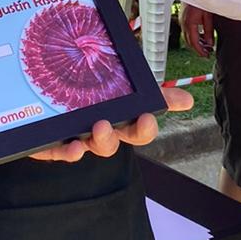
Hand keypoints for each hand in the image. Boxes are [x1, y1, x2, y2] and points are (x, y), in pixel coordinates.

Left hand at [30, 86, 190, 162]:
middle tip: (114, 124)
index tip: (148, 118)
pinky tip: (72, 146)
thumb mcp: (126, 88)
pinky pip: (61, 152)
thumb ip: (155, 94)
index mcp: (120, 122)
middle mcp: (100, 133)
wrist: (52, 88)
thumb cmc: (97, 95)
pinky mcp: (53, 143)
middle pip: (113, 142)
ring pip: (90, 146)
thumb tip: (188, 100)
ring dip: (97, 141)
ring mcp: (78, 139)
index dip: (145, 128)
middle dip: (116, 137)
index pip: (138, 130)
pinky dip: (68, 152)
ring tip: (98, 127)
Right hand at [180, 3, 214, 58]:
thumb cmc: (201, 0)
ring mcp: (182, 20)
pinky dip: (193, 36)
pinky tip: (201, 37)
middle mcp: (183, 23)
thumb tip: (209, 43)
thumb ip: (209, 31)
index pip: (194, 42)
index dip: (200, 51)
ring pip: (187, 37)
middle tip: (207, 53)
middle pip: (189, 41)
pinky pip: (186, 31)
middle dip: (197, 49)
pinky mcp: (183, 17)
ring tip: (205, 46)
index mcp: (190, 23)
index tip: (206, 55)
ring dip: (195, 43)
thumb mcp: (208, 16)